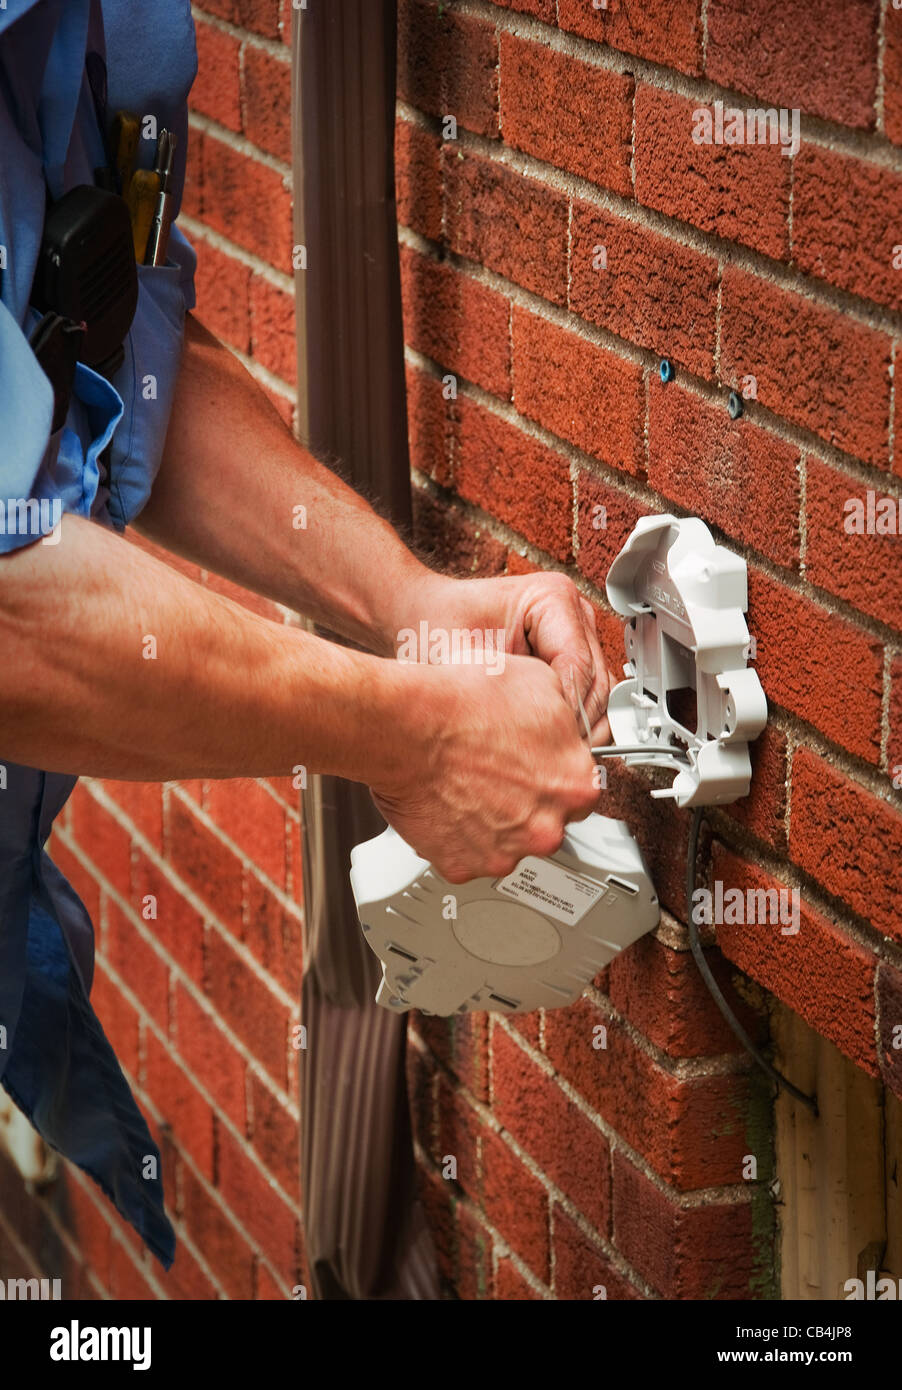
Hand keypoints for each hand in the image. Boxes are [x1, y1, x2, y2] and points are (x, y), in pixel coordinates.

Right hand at [372, 656, 600, 882]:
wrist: (404, 727)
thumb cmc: (460, 704)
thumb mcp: (539, 682)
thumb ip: (564, 718)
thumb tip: (565, 722)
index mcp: (575, 785)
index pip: (582, 789)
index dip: (556, 773)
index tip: (539, 767)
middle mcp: (546, 826)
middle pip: (547, 821)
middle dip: (527, 802)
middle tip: (497, 774)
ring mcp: (505, 851)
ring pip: (508, 841)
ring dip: (494, 820)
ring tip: (467, 784)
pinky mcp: (464, 865)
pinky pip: (468, 854)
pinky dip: (459, 835)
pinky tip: (448, 803)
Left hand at [396, 570, 620, 742]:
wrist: (424, 618)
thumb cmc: (437, 627)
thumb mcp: (462, 661)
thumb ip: (498, 692)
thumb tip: (542, 735)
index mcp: (553, 598)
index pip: (578, 666)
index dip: (565, 712)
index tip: (545, 744)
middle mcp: (574, 613)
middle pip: (597, 683)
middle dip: (574, 725)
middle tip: (547, 760)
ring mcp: (578, 636)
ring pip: (599, 696)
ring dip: (577, 729)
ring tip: (546, 758)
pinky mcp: (573, 658)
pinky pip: (587, 699)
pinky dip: (571, 725)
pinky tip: (546, 746)